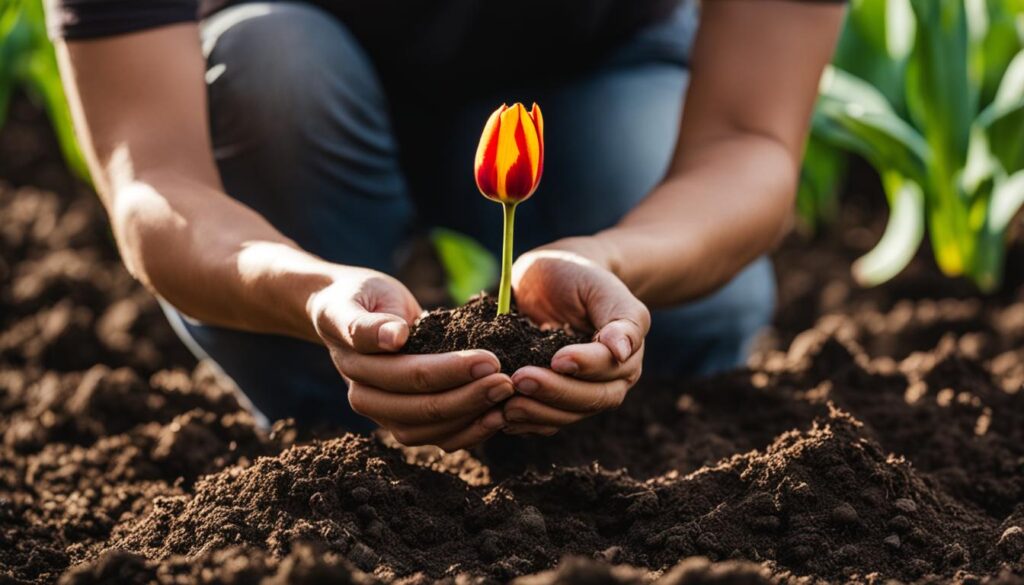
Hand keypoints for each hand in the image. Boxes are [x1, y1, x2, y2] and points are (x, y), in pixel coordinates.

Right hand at [308, 267, 512, 449]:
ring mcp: (388, 415)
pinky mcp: (408, 421)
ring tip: (507, 400)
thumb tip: (394, 338)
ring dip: (473, 418)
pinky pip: (439, 437)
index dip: (452, 371)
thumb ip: (365, 323)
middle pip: (423, 409)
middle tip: (508, 381)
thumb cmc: (358, 299)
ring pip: (433, 432)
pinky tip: (498, 416)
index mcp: (357, 370)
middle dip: (470, 397)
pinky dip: (470, 431)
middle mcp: (368, 400)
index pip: (409, 376)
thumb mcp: (351, 301)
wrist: (355, 311)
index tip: (490, 359)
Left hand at [507, 238, 649, 434]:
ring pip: (569, 415)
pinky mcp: (557, 401)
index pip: (610, 366)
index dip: (585, 366)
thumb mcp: (601, 286)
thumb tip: (623, 351)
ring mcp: (584, 393)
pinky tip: (501, 416)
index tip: (557, 358)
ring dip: (538, 412)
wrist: (553, 280)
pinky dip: (526, 422)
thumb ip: (619, 318)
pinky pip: (547, 421)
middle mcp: (611, 379)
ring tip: (507, 404)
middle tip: (520, 379)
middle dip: (556, 392)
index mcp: (626, 351)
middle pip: (592, 398)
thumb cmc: (578, 276)